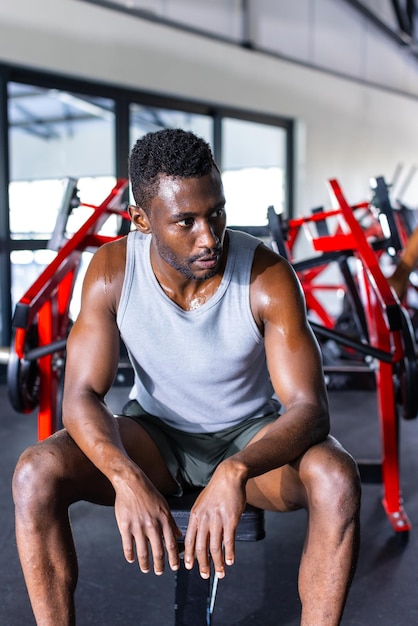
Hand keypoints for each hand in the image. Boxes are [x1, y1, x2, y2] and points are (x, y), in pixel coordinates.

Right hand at [113, 471, 181, 574]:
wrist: (131, 483)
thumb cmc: (149, 493)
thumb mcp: (164, 506)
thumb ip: (171, 522)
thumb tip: (179, 535)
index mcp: (164, 519)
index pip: (171, 544)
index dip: (173, 558)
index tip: (174, 567)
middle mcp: (152, 525)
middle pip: (158, 552)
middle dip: (159, 565)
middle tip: (159, 571)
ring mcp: (138, 526)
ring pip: (143, 552)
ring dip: (145, 564)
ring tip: (146, 569)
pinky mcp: (125, 526)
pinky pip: (128, 546)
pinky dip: (130, 555)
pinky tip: (131, 559)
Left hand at [183, 462, 246, 578]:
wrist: (228, 477)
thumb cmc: (216, 490)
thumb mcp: (201, 503)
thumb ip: (198, 519)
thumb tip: (195, 535)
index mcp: (195, 516)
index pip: (188, 540)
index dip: (188, 555)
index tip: (188, 566)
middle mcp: (204, 519)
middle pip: (200, 547)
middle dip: (202, 564)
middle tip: (204, 575)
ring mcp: (217, 520)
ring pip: (215, 547)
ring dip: (217, 563)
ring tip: (220, 573)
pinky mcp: (231, 519)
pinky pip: (229, 541)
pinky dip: (229, 553)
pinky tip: (230, 561)